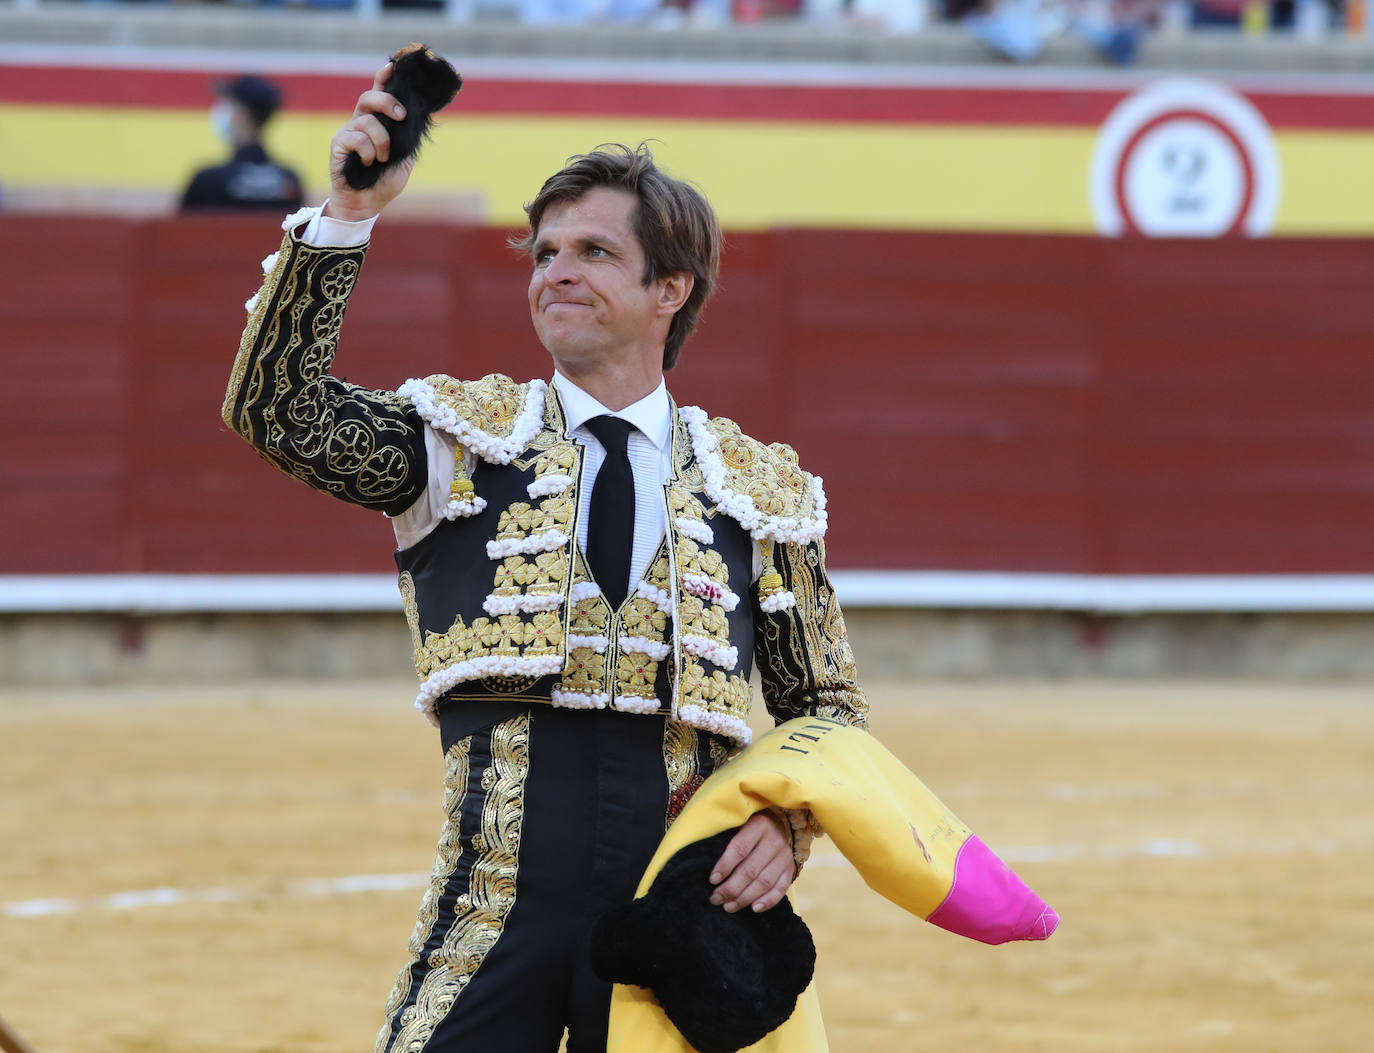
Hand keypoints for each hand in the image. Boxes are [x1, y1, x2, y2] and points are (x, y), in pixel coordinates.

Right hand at [324, 63, 414, 221]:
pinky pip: (357, 138)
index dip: (383, 78)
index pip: (378, 94)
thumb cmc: (384, 182)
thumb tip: (418, 118)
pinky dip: (369, 152)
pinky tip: (369, 164)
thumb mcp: (404, 158)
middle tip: (400, 116)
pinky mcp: (339, 144)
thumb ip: (407, 138)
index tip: (392, 66)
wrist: (367, 204)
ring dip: (382, 142)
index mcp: (376, 123)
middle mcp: (360, 123)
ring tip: (383, 159)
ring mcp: (348, 132)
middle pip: (368, 97)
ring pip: (368, 121)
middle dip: (387, 101)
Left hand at [708, 810, 793, 913]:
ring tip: (729, 906)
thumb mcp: (741, 821)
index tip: (712, 880)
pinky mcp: (791, 869)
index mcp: (759, 825)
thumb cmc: (751, 824)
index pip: (740, 848)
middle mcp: (774, 841)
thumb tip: (705, 859)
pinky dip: (768, 901)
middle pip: (751, 870)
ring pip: (764, 882)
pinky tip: (753, 908)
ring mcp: (785, 856)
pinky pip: (781, 889)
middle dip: (731, 888)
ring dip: (745, 898)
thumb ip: (727, 836)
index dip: (725, 866)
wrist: (782, 822)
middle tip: (716, 898)